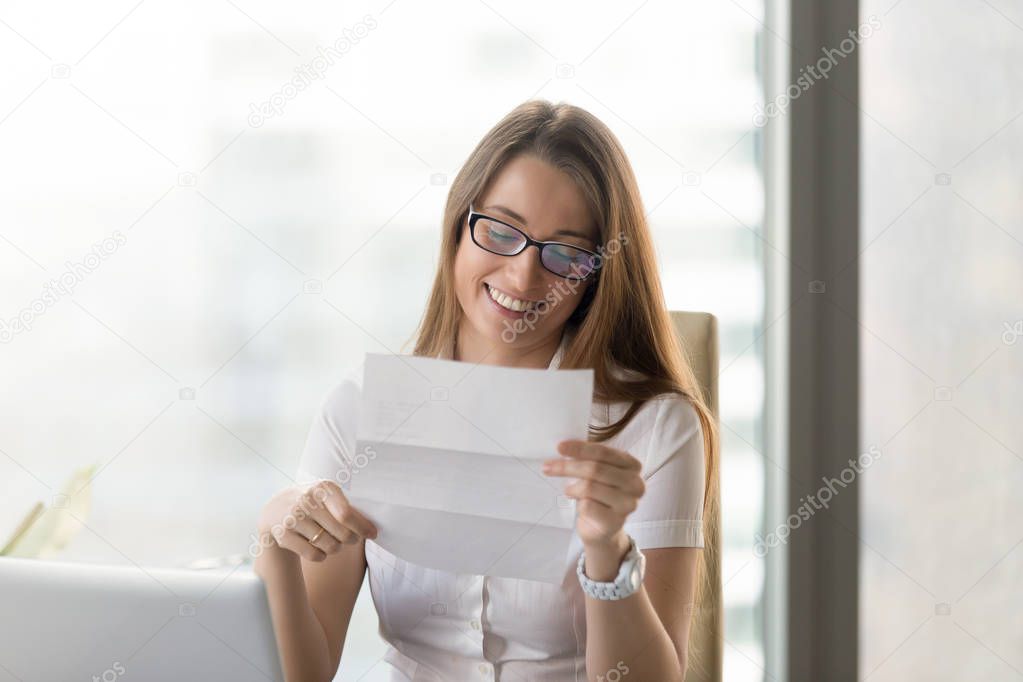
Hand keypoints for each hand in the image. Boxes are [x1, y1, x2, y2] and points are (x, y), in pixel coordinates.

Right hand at [256, 480, 377, 562]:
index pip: (346, 514)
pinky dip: (322, 556)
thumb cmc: (312, 502)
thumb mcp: (328, 496)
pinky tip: (318, 547)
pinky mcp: (284, 535)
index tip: (373, 534)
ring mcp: (293, 518)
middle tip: (350, 539)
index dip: (362, 527)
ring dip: (336, 548)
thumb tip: (372, 530)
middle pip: (342, 534)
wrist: (275, 509)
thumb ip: (348, 509)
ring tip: (332, 541)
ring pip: (330, 546)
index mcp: (322, 488)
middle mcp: (306, 501)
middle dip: (351, 539)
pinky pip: (315, 555)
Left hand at [542, 440, 644, 548]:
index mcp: (632, 465)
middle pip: (595, 469)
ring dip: (572, 488)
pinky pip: (588, 506)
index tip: (559, 447)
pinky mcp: (616, 521)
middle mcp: (635, 483)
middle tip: (548, 467)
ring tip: (568, 491)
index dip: (580, 448)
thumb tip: (564, 448)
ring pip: (590, 487)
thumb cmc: (599, 496)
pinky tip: (579, 506)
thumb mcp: (597, 473)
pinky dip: (578, 504)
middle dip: (568, 467)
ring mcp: (628, 503)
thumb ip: (588, 460)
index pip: (603, 452)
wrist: (603, 530)